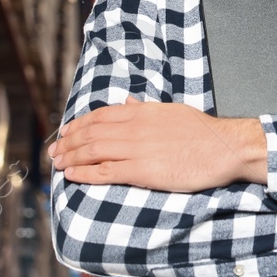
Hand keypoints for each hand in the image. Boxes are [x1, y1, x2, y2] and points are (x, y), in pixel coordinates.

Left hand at [50, 99, 267, 190]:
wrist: (222, 148)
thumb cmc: (202, 131)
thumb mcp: (171, 110)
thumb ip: (146, 107)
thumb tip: (128, 101)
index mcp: (142, 111)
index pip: (101, 115)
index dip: (79, 124)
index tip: (66, 131)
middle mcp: (134, 128)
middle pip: (91, 133)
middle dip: (68, 142)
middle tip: (54, 150)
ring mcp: (136, 149)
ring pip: (93, 151)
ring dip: (71, 157)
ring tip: (57, 163)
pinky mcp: (142, 171)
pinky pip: (104, 171)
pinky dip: (84, 173)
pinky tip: (71, 175)